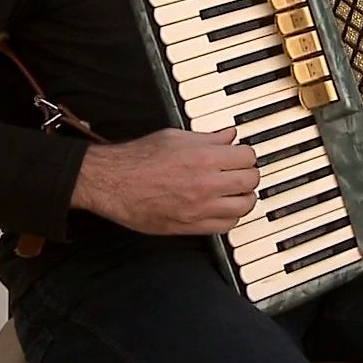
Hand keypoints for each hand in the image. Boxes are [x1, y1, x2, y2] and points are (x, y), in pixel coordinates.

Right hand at [70, 127, 259, 234]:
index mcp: (205, 158)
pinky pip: (225, 226)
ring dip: (244, 198)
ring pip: (244, 207)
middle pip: (251, 181)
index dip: (246, 155)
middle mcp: (206, 185)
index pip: (248, 157)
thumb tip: (230, 136)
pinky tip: (223, 209)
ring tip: (236, 192)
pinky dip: (230, 217)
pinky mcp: (189, 226)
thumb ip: (208, 138)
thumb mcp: (175, 137)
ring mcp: (199, 208)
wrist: (111, 183)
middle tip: (241, 173)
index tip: (241, 156)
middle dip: (248, 175)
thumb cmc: (137, 158)